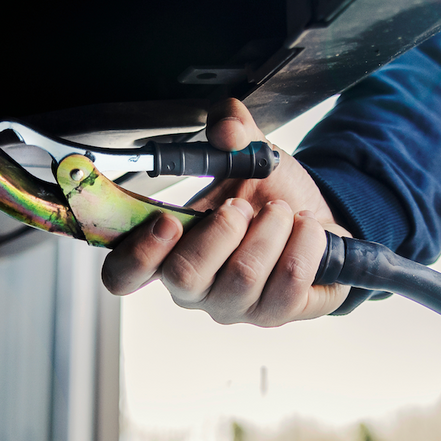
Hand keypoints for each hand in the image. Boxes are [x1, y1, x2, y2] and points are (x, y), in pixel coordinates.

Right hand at [100, 98, 349, 325]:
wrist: (317, 217)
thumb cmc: (267, 194)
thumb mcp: (247, 152)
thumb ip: (231, 127)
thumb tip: (227, 129)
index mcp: (168, 252)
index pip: (123, 276)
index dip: (137, 254)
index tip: (167, 220)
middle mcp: (194, 289)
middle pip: (184, 276)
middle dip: (221, 228)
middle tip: (243, 205)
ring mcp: (233, 306)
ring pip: (242, 276)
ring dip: (269, 229)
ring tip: (282, 212)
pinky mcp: (276, 313)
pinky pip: (288, 284)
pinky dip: (303, 244)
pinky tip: (306, 229)